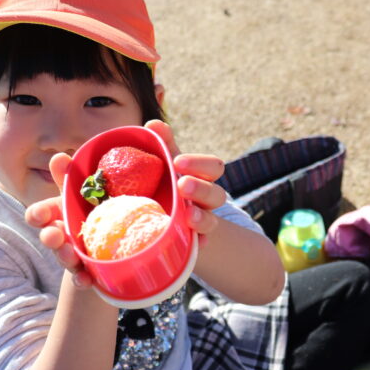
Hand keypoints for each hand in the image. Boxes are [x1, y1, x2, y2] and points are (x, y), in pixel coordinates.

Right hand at [24, 153, 94, 287]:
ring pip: (65, 258)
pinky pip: (83, 278)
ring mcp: (74, 255)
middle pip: (50, 237)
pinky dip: (82, 279)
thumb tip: (58, 157)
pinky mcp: (88, 271)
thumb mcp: (85, 192)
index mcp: (59, 213)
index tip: (39, 216)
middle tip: (54, 236)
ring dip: (64, 257)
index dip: (38, 215)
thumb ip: (71, 177)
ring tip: (70, 255)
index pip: (41, 214)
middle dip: (49, 237)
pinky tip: (87, 279)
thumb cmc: (95, 207)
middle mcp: (62, 235)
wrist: (114, 238)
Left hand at [144, 120, 226, 247]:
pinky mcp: (192, 242)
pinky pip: (200, 244)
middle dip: (201, 189)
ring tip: (187, 214)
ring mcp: (201, 222)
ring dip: (201, 217)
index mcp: (201, 177)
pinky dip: (197, 243)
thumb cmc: (165, 184)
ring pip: (211, 221)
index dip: (200, 164)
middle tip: (182, 185)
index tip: (179, 162)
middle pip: (218, 194)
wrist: (166, 219)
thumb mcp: (165, 164)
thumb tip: (152, 124)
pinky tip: (191, 243)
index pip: (214, 168)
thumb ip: (162, 145)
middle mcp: (206, 200)